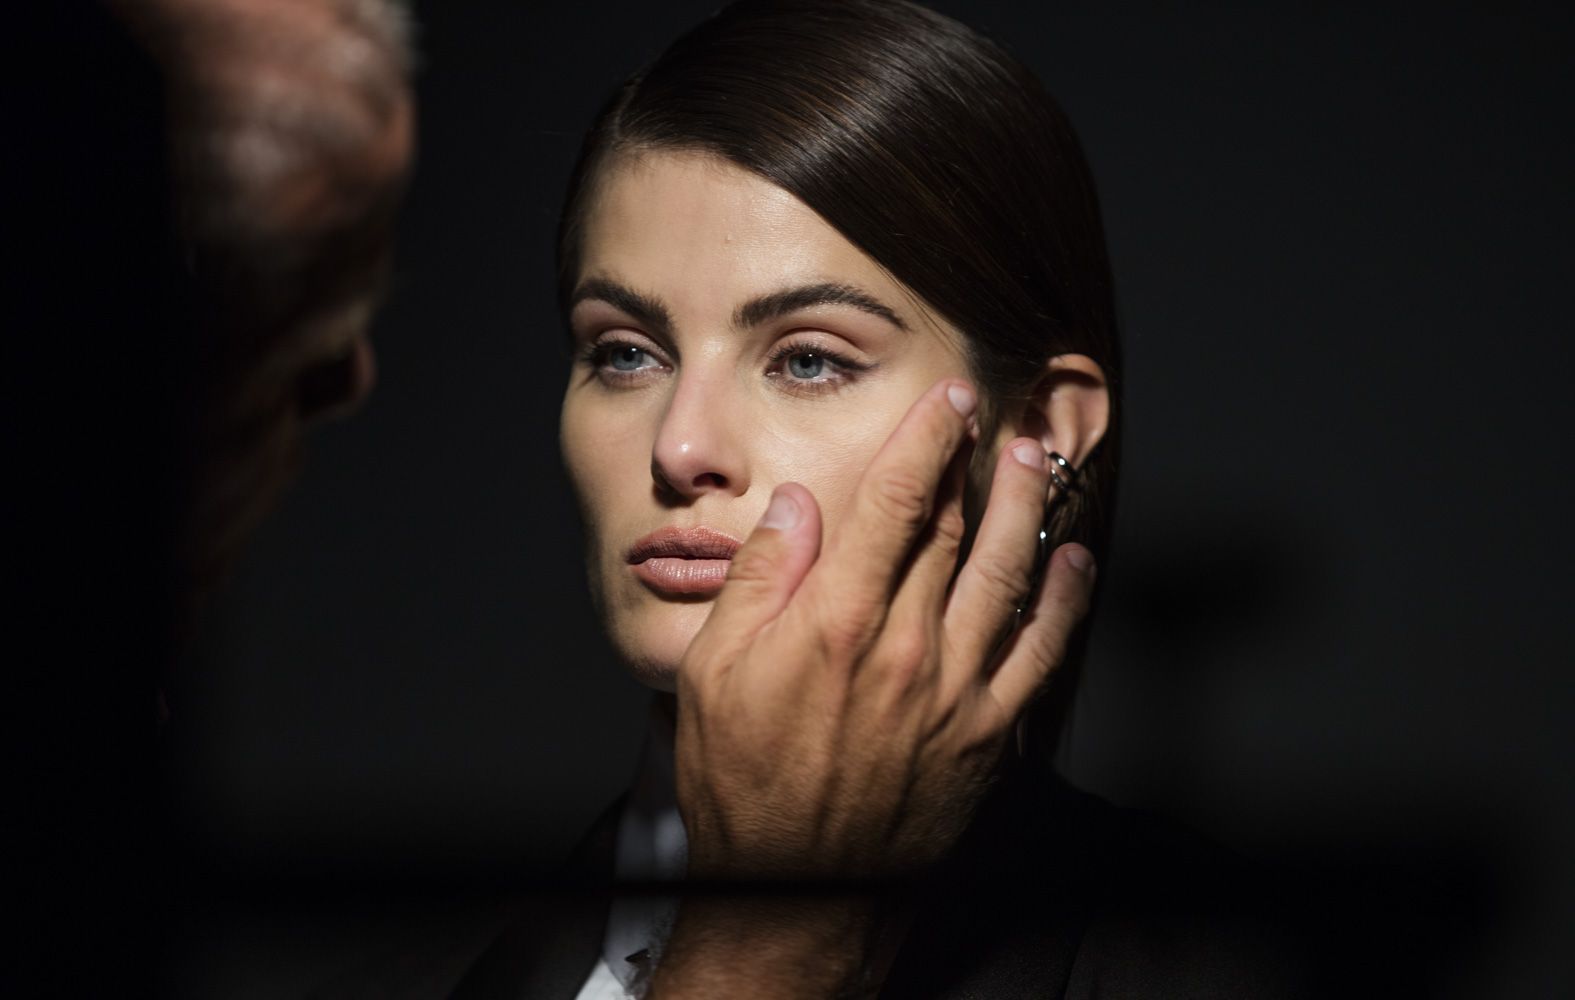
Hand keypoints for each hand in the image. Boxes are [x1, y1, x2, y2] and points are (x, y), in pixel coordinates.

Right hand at [649, 378, 1096, 996]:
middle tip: (997, 412)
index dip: (927, 438)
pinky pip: (1041, 655)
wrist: (794, 889)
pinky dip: (1065, 603)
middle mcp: (908, 646)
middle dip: (977, 459)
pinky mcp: (987, 736)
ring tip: (1038, 459)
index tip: (949, 398)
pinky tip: (1075, 562)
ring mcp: (956, 691)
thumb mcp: (713, 671)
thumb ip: (760, 579)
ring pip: (1008, 575)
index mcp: (838, 620)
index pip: (894, 501)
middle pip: (954, 528)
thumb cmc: (744, 781)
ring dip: (1029, 509)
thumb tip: (797, 504)